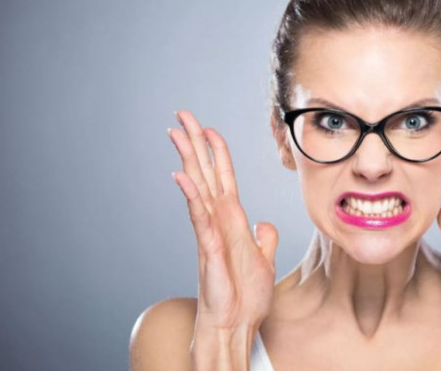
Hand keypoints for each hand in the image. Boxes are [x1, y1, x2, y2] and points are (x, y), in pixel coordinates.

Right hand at [169, 110, 278, 330]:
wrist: (236, 325)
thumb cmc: (244, 297)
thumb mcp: (263, 260)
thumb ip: (263, 238)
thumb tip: (264, 223)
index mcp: (231, 220)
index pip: (223, 177)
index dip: (217, 152)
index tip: (208, 129)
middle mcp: (217, 221)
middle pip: (205, 174)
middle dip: (194, 143)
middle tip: (181, 115)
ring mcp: (210, 233)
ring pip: (198, 188)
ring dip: (189, 159)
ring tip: (176, 132)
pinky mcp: (208, 250)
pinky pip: (199, 218)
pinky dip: (192, 197)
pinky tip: (183, 177)